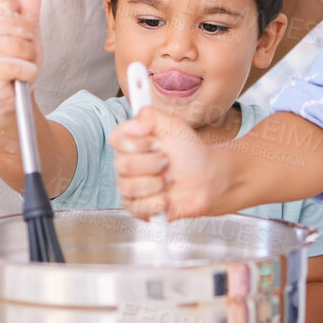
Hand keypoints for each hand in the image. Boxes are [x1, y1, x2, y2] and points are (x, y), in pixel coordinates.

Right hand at [0, 0, 40, 121]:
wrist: (11, 95)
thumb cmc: (17, 62)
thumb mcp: (28, 34)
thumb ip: (30, 12)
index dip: (17, 10)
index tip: (19, 27)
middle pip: (17, 22)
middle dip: (30, 39)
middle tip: (24, 51)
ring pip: (21, 46)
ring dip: (30, 59)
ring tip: (22, 65)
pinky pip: (20, 66)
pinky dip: (28, 73)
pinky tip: (20, 77)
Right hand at [109, 105, 221, 219]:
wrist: (207, 179)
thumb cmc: (190, 152)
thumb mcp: (173, 126)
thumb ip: (151, 115)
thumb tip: (137, 118)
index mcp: (131, 142)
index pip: (115, 139)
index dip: (137, 143)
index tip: (157, 143)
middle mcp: (126, 163)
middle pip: (122, 164)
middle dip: (152, 163)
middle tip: (167, 162)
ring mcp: (130, 186)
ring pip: (128, 187)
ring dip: (156, 183)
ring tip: (169, 180)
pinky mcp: (137, 207)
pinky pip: (136, 207)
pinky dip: (157, 202)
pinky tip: (166, 197)